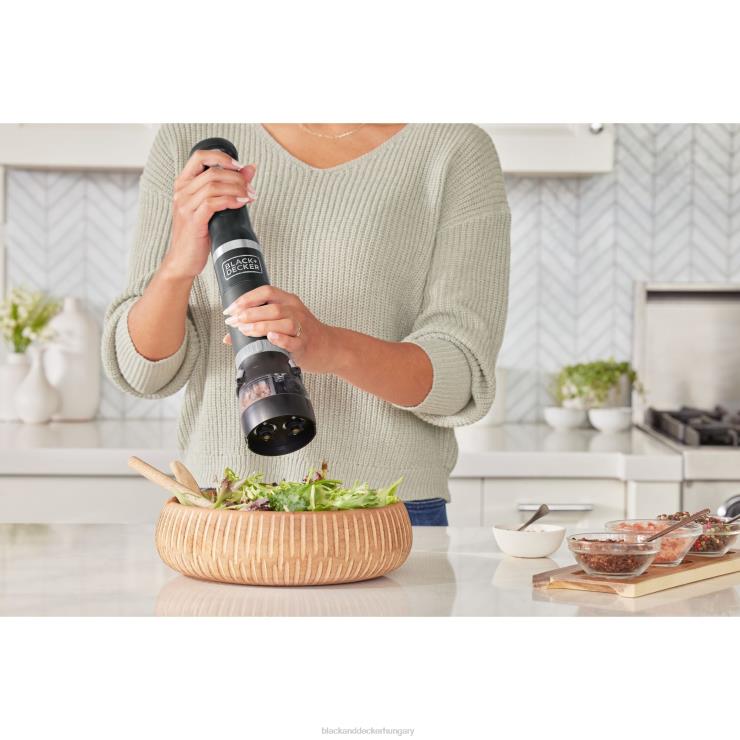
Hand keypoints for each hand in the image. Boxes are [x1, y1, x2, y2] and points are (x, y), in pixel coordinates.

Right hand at [162, 149, 257, 280]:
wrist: (183, 260)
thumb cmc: (198, 234)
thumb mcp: (212, 207)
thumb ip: (227, 187)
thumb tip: (250, 169)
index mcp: (184, 184)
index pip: (200, 156)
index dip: (222, 157)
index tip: (240, 166)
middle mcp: (181, 191)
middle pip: (213, 172)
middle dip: (237, 178)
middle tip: (251, 188)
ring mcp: (185, 206)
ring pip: (214, 185)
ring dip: (237, 189)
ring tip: (250, 196)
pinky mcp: (193, 221)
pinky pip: (213, 203)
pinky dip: (230, 200)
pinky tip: (241, 203)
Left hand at [222, 285, 338, 373]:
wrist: (330, 347)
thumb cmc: (304, 334)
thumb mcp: (283, 323)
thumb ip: (259, 324)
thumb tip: (229, 337)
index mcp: (288, 301)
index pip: (265, 292)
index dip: (246, 299)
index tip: (231, 310)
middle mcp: (295, 310)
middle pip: (271, 307)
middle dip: (248, 314)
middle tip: (234, 322)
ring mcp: (302, 326)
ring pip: (281, 321)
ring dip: (260, 325)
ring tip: (246, 331)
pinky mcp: (305, 343)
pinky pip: (293, 339)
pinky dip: (281, 338)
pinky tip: (271, 338)